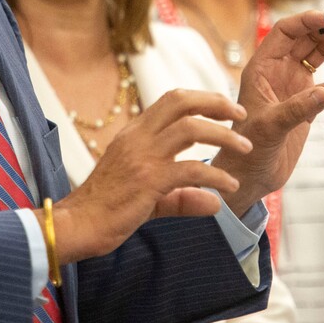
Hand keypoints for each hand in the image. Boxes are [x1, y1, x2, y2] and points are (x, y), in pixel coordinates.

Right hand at [47, 89, 252, 262]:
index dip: (201, 98)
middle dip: (216, 102)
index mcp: (134, 133)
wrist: (78, 224)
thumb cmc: (107, 209)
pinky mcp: (147, 180)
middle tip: (241, 112)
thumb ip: (182, 195)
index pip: (171, 100)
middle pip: (181, 101)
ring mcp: (142, 156)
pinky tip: (229, 186)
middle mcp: (138, 137)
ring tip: (245, 147)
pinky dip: (215, 175)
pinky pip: (190, 169)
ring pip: (191, 128)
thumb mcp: (148, 197)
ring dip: (223, 135)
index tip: (225, 106)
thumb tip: (214, 202)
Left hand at [212, 9, 323, 215]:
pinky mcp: (306, 104)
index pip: (283, 32)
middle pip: (305, 39)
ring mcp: (292, 87)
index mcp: (261, 68)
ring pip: (318, 58)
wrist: (251, 177)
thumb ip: (297, 109)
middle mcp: (277, 72)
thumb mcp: (270, 127)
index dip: (305, 20)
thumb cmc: (247, 150)